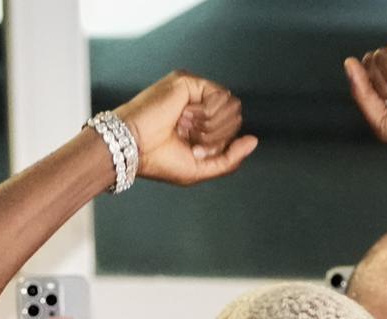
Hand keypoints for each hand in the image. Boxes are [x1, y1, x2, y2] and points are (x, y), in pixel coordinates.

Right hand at [115, 70, 258, 185]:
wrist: (132, 148)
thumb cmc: (159, 161)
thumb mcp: (201, 168)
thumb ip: (230, 158)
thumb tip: (254, 141)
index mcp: (200, 124)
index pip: (232, 130)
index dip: (220, 146)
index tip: (195, 152)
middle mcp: (198, 105)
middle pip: (236, 117)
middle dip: (218, 137)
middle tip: (192, 142)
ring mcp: (193, 91)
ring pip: (232, 106)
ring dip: (213, 127)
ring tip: (187, 130)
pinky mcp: (188, 81)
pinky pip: (220, 97)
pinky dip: (207, 115)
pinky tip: (185, 117)